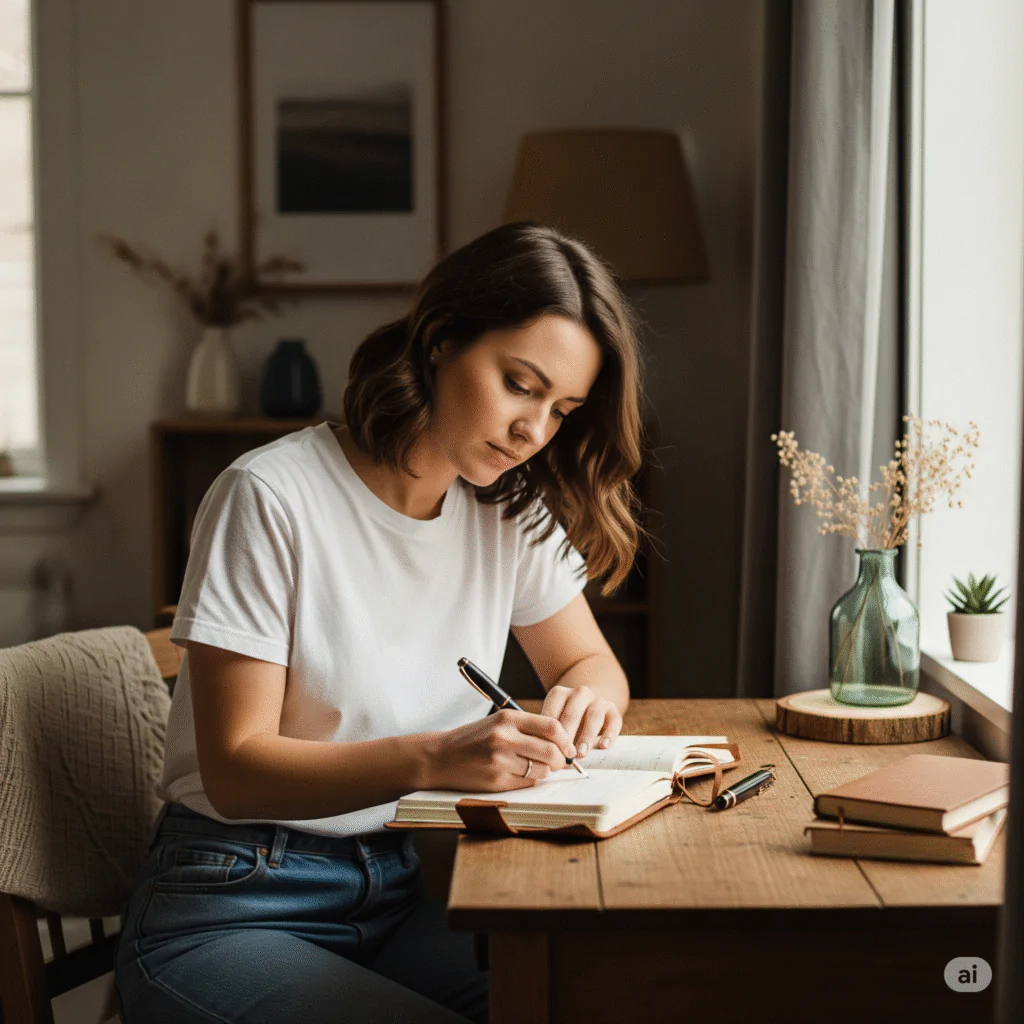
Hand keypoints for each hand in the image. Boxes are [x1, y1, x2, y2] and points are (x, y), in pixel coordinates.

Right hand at [426, 709, 576, 791]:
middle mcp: (505, 738)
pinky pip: (527, 783)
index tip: (568, 747)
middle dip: (561, 760)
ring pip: (542, 770)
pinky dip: (531, 780)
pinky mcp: (496, 782)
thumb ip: (528, 728)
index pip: (552, 727)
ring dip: (546, 771)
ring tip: (537, 767)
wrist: (440, 757)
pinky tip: (520, 775)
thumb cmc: (473, 739)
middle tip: (560, 762)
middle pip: (551, 751)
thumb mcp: (498, 722)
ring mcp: (500, 761)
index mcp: (508, 718)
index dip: (566, 739)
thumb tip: (561, 742)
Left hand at [539, 685, 622, 758]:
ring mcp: (598, 700)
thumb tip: (542, 755)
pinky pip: (613, 721)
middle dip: (568, 736)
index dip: (550, 733)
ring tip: (581, 754)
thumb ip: (550, 734)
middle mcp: (579, 693)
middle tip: (564, 755)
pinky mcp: (613, 710)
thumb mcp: (555, 721)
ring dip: (587, 736)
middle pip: (572, 714)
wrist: (591, 706)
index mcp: (559, 694)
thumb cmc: (566, 721)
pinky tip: (603, 746)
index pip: (552, 712)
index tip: (548, 750)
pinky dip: (609, 734)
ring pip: (593, 716)